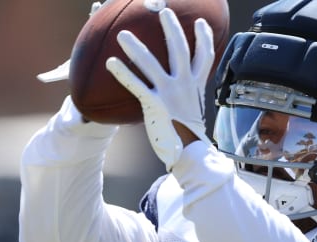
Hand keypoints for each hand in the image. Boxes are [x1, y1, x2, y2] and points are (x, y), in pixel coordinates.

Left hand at [105, 8, 213, 170]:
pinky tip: (111, 62)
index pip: (205, 56)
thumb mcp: (193, 111)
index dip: (204, 37)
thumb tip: (181, 95)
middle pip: (179, 49)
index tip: (201, 23)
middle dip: (172, 28)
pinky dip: (122, 72)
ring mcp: (169, 93)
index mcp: (196, 86)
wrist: (188, 152)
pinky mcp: (154, 104)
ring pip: (151, 63)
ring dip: (136, 48)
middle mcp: (184, 85)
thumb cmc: (188, 135)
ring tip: (123, 34)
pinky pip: (135, 84)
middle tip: (164, 11)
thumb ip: (187, 97)